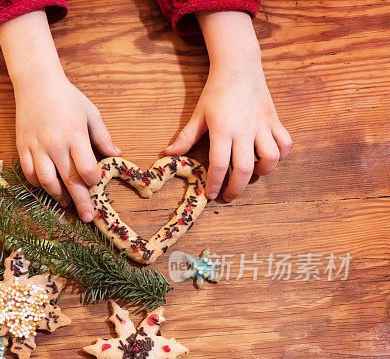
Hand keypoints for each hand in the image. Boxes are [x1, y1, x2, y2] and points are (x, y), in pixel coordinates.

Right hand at [0, 10, 120, 221]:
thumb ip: (102, 136)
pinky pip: (29, 173)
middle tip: (87, 218)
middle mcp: (55, 145)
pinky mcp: (23, 148)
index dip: (92, 181)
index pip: (86, 169)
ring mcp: (37, 148)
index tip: (95, 185)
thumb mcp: (91, 113)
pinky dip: (38, 184)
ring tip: (66, 202)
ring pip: (47, 182)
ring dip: (57, 196)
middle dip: (80, 202)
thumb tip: (116, 154)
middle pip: (69, 181)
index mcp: (75, 136)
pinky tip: (47, 186)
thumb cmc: (67, 98)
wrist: (36, 84)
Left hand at [165, 11, 291, 201]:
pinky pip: (285, 143)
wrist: (239, 67)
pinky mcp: (275, 120)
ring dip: (263, 172)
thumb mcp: (198, 114)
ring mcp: (263, 125)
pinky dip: (280, 155)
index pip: (220, 164)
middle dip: (237, 188)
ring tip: (251, 174)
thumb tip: (168, 154)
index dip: (215, 182)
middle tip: (229, 196)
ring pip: (271, 157)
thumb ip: (185, 136)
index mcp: (223, 129)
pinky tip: (268, 158)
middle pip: (246, 168)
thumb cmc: (216, 92)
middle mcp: (245, 129)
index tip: (211, 193)